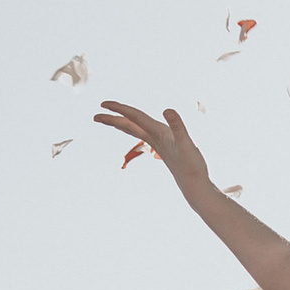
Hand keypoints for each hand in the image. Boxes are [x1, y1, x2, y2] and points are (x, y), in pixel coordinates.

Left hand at [92, 98, 208, 198]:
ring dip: (122, 124)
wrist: (193, 185)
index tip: (103, 104)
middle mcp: (154, 138)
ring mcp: (158, 143)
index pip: (134, 117)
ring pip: (135, 131)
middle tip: (96, 116)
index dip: (119, 109)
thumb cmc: (191, 165)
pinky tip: (137, 129)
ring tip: (110, 120)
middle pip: (128, 126)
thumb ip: (177, 126)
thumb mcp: (186, 143)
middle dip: (113, 119)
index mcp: (157, 133)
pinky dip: (137, 129)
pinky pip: (145, 135)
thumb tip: (167, 110)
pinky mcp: (163, 147)